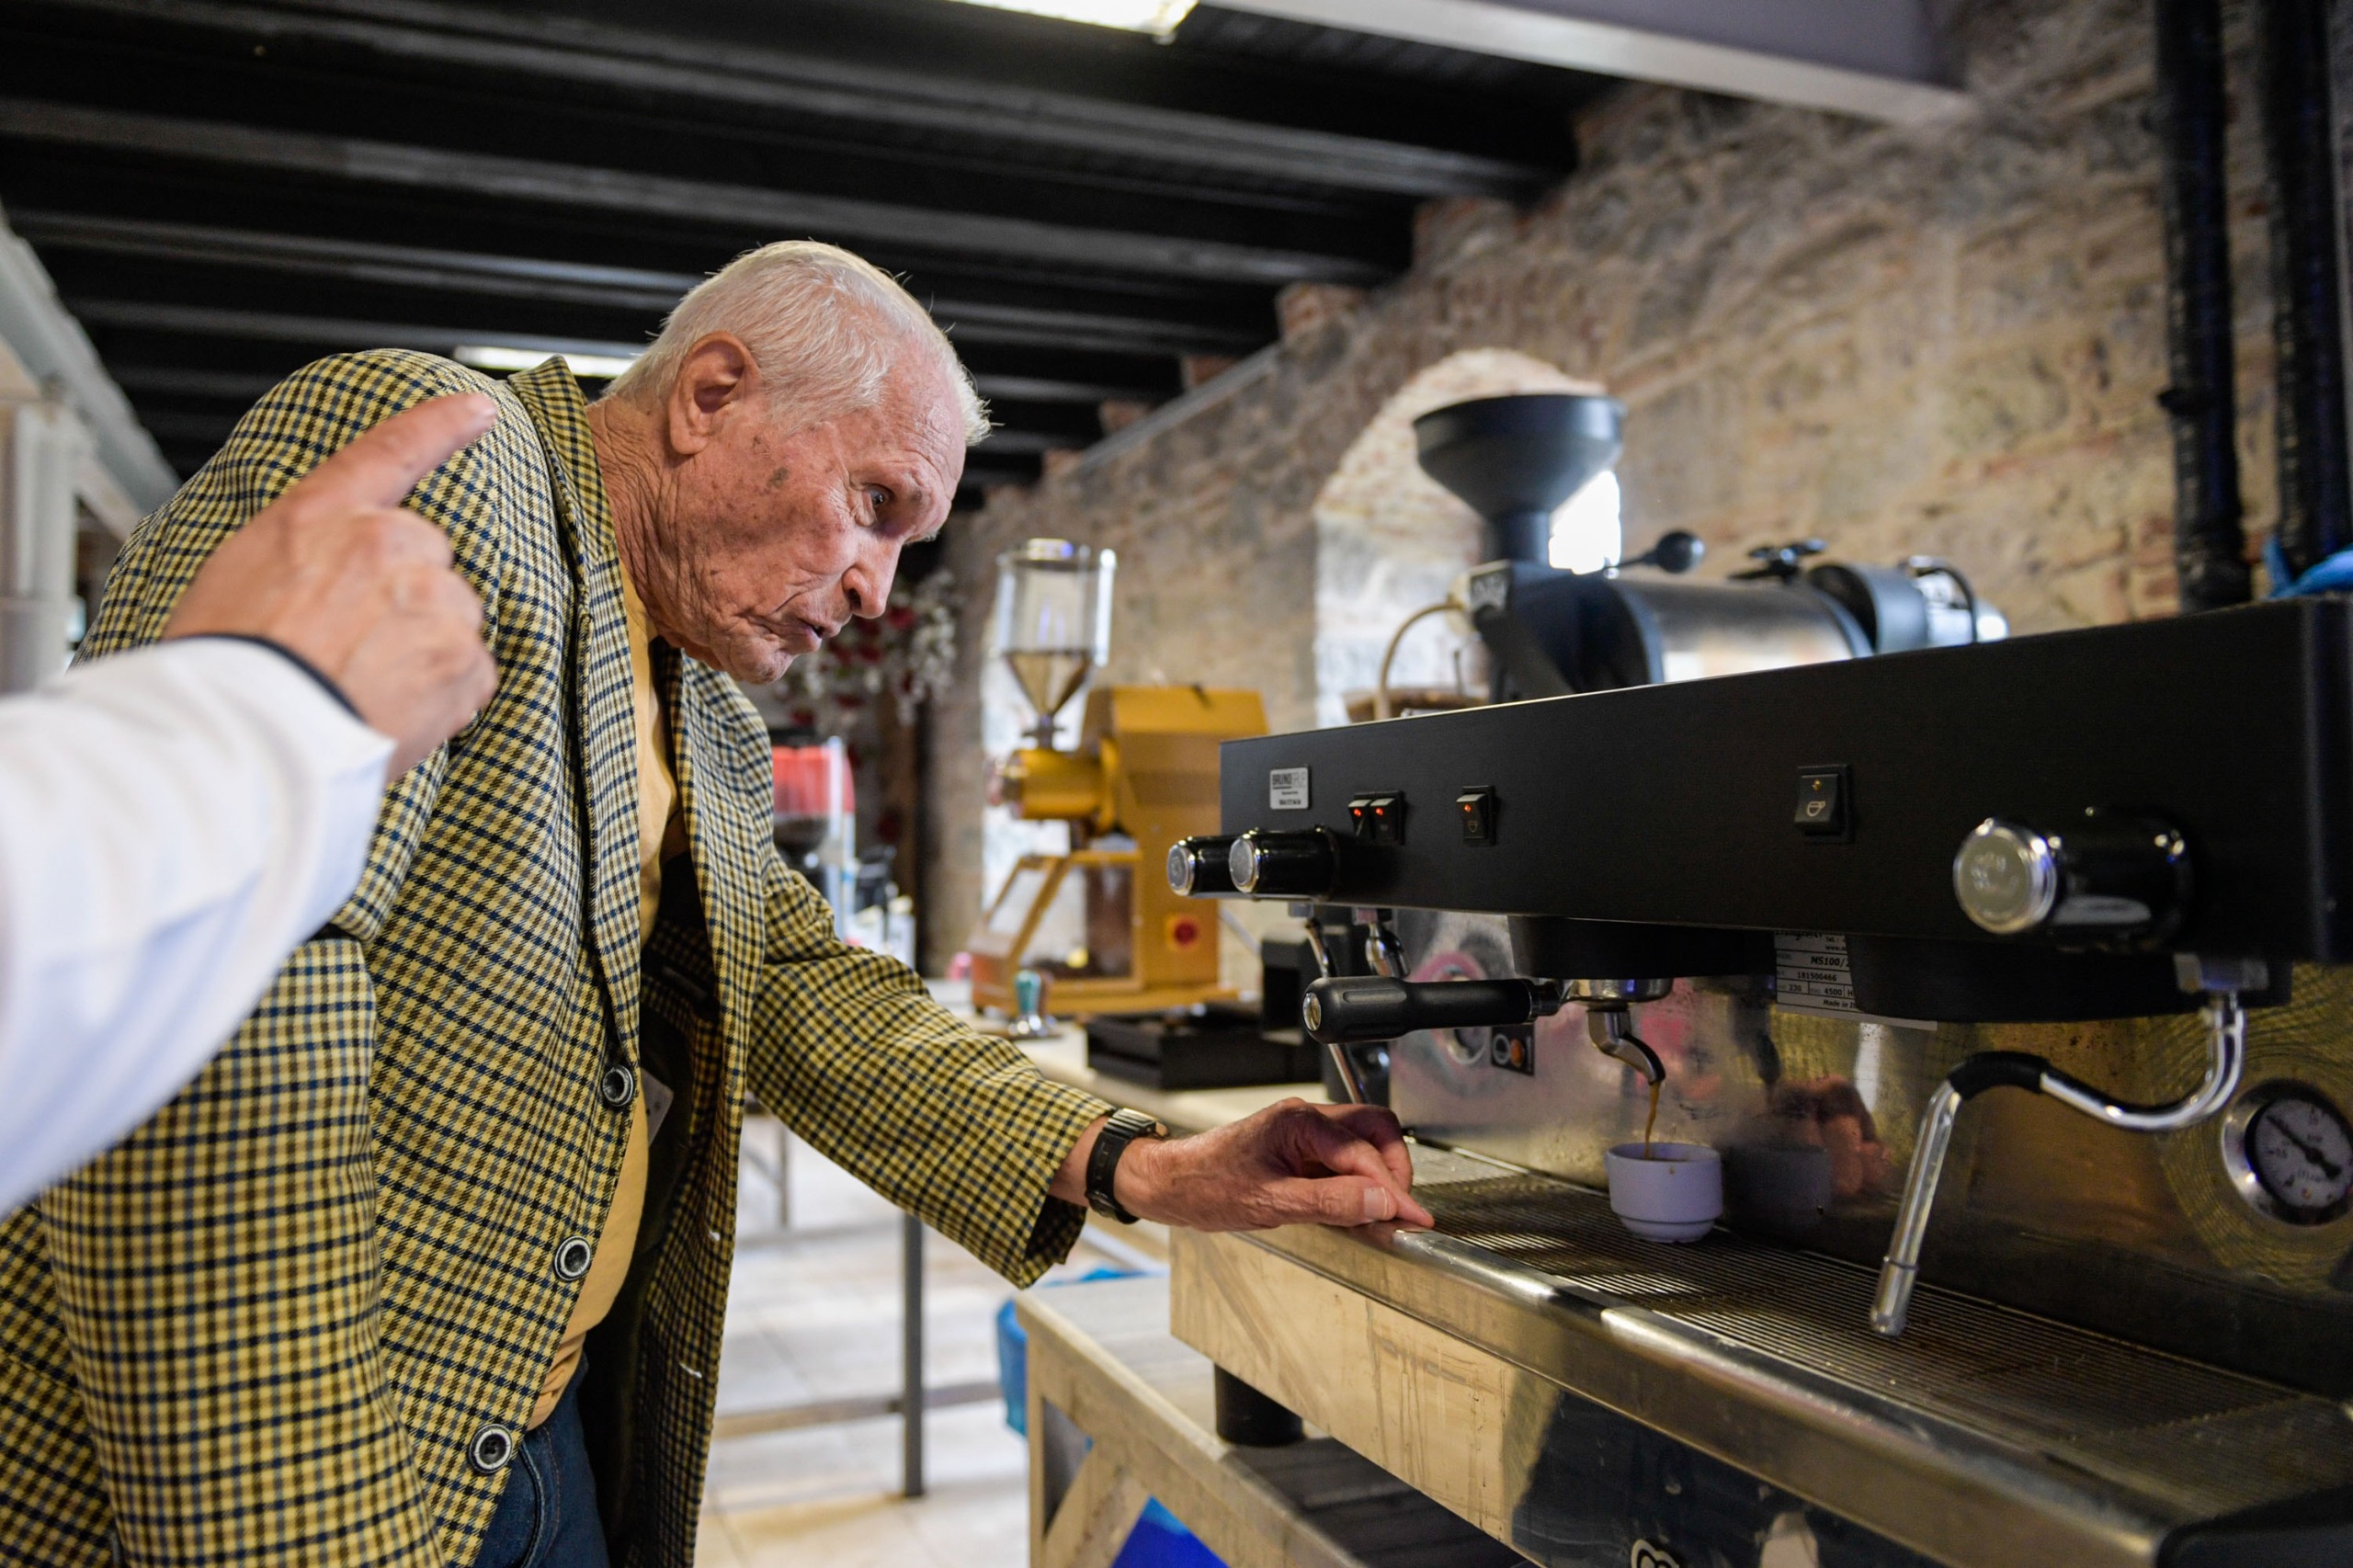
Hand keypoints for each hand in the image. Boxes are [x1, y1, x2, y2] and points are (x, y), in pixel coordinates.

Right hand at [164, 394, 499, 777]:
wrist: (243, 734)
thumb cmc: (225, 670)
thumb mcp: (235, 580)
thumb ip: (304, 560)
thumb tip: (330, 580)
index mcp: (318, 518)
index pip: (387, 453)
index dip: (439, 427)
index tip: (478, 410)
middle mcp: (384, 543)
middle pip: (428, 563)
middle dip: (406, 605)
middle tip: (352, 654)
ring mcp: (430, 597)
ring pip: (452, 621)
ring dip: (425, 654)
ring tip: (363, 691)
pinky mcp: (461, 655)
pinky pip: (470, 675)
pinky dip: (445, 701)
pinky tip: (393, 716)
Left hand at [1075, 1100, 1436, 1232]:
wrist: (1169, 1182)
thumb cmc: (1205, 1186)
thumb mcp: (1270, 1204)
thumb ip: (1330, 1203)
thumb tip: (1379, 1202)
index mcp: (1300, 1122)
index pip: (1364, 1154)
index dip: (1394, 1190)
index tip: (1413, 1218)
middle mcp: (1306, 1117)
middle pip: (1376, 1129)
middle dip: (1395, 1167)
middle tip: (1400, 1208)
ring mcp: (1303, 1130)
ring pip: (1363, 1139)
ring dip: (1379, 1171)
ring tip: (1382, 1209)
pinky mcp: (1299, 1145)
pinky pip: (1343, 1154)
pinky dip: (1358, 1177)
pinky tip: (1355, 1204)